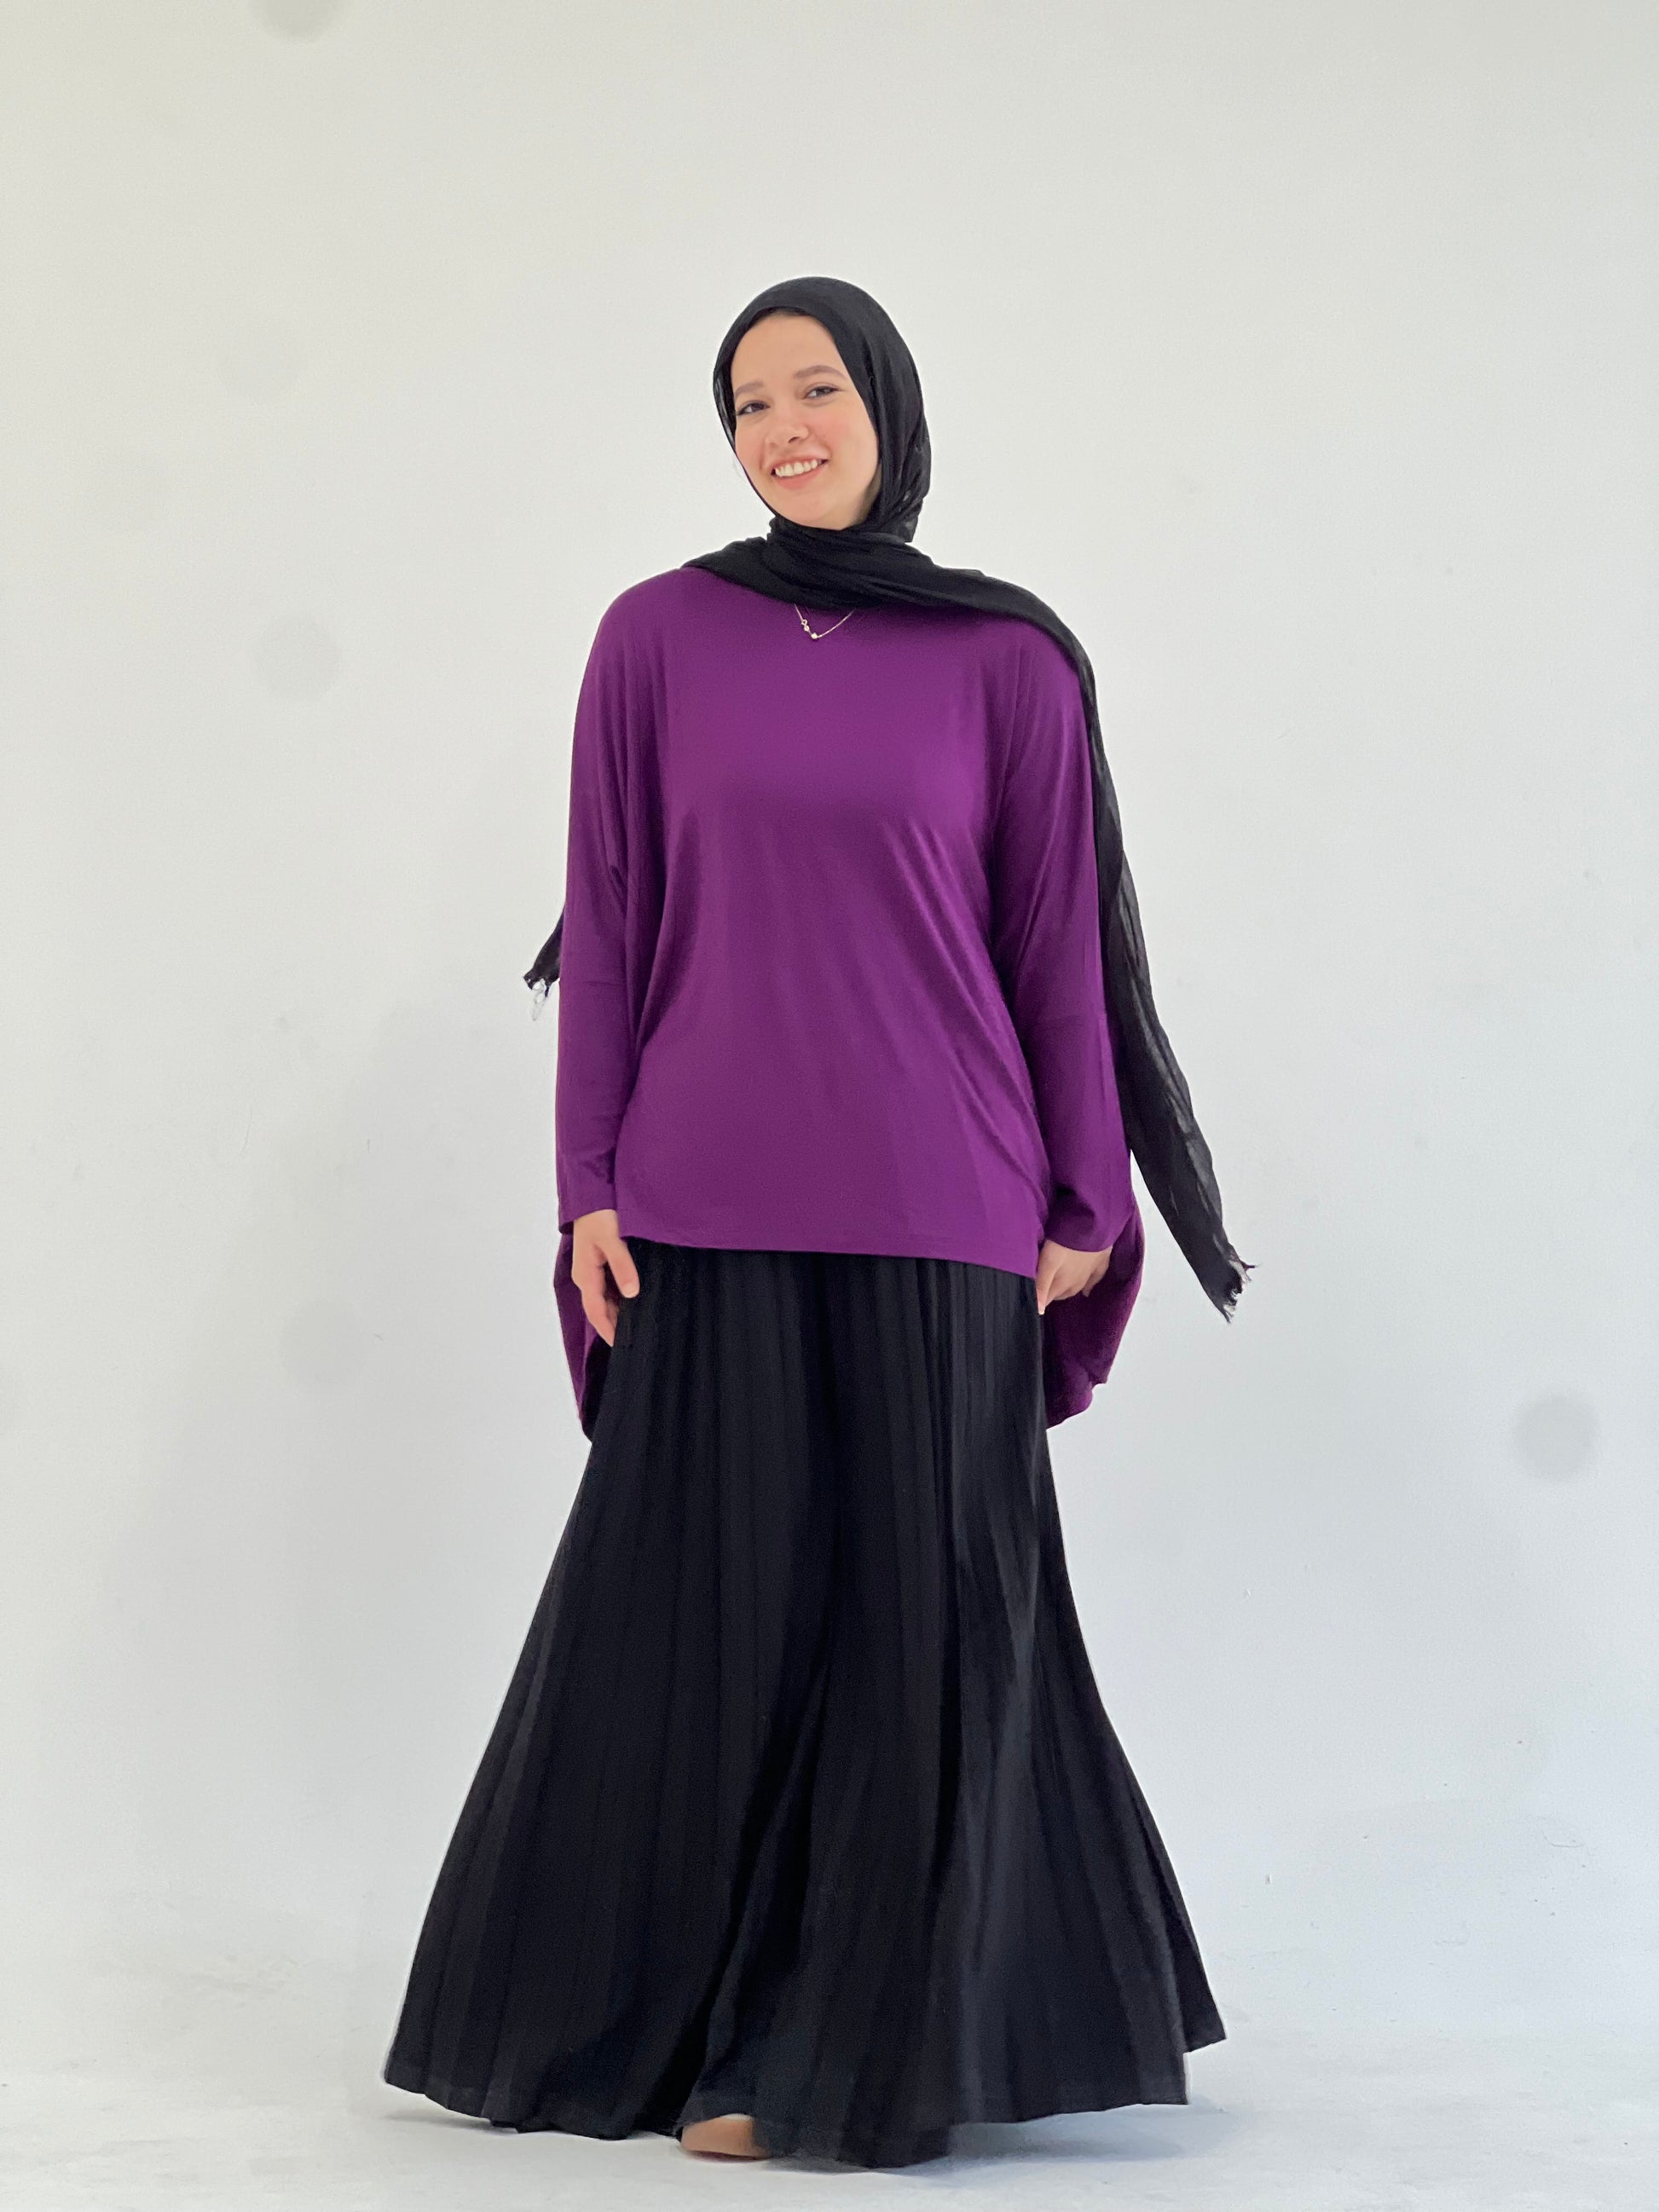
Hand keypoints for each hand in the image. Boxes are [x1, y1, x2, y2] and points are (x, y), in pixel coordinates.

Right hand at [569, 1208, 638, 1344]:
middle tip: (636, 1338)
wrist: (590, 1193)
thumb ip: (622, 1265)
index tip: (622, 1346)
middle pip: (600, 1308)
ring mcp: (591, 1269)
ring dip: (618, 1312)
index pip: (596, 1311)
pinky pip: (607, 1286)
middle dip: (615, 1324)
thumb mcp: (613, 1239)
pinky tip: (634, 1300)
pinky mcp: (598, 1261)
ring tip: (638, 1323)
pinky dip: (619, 1297)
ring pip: (604, 1298)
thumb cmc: (599, 1214)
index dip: (609, 1330)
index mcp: (586, 1275)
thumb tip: (631, 1293)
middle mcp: (586, 1276)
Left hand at [1035, 1236, 1112, 1314]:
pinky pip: (1096, 1277)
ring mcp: (1090, 1273)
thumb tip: (1038, 1312)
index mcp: (1063, 1284)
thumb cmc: (1064, 1243)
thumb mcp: (1047, 1262)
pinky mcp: (1101, 1262)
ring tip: (1060, 1285)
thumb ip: (1041, 1286)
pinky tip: (1088, 1290)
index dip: (1040, 1298)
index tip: (1032, 1296)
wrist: (1093, 1225)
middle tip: (1043, 1287)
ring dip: (1068, 1288)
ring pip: (1077, 1287)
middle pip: (1062, 1293)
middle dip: (1052, 1292)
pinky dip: (1091, 1284)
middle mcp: (1077, 1283)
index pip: (1048, 1299)